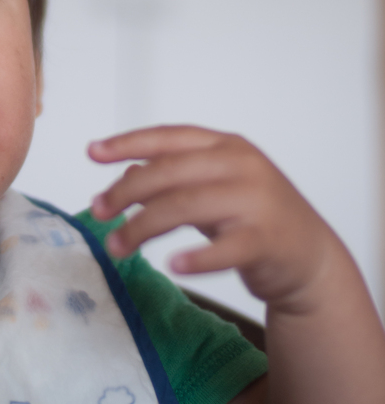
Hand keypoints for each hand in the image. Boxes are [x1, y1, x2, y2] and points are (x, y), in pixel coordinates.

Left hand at [89, 125, 337, 310]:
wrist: (311, 259)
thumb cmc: (254, 218)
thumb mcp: (212, 189)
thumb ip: (173, 178)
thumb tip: (123, 174)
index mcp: (226, 146)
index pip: (169, 137)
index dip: (128, 142)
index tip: (92, 152)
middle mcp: (242, 166)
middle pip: (170, 171)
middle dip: (125, 191)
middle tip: (98, 211)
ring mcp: (257, 200)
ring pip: (185, 206)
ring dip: (142, 226)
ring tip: (116, 246)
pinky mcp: (268, 239)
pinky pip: (225, 247)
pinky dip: (197, 257)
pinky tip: (173, 266)